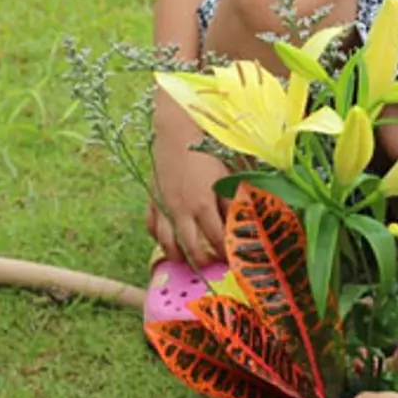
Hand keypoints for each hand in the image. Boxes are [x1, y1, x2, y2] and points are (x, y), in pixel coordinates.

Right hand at [148, 118, 230, 266]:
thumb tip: (245, 218)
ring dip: (178, 256)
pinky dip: (158, 238)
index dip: (227, 252)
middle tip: (212, 266)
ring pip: (167, 243)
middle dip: (204, 261)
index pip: (218, 238)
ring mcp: (165, 206)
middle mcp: (182, 210)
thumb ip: (234, 199)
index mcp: (204, 204)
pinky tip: (166, 242)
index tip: (234, 259)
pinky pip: (152, 226)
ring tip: (187, 262)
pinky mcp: (152, 199)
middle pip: (192, 247)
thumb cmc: (206, 149)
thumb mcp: (226, 174)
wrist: (177, 132)